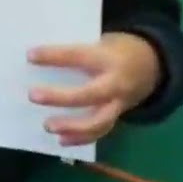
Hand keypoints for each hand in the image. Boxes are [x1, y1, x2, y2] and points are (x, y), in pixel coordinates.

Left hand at [26, 33, 160, 146]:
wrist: (152, 65)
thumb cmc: (116, 49)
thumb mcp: (102, 41)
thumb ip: (79, 52)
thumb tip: (40, 60)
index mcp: (108, 58)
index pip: (78, 56)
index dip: (55, 56)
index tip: (30, 56)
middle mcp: (116, 83)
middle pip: (88, 94)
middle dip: (59, 97)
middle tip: (33, 95)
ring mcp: (119, 103)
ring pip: (98, 121)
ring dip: (72, 126)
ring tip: (47, 126)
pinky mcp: (117, 116)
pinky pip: (101, 131)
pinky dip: (81, 138)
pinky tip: (62, 140)